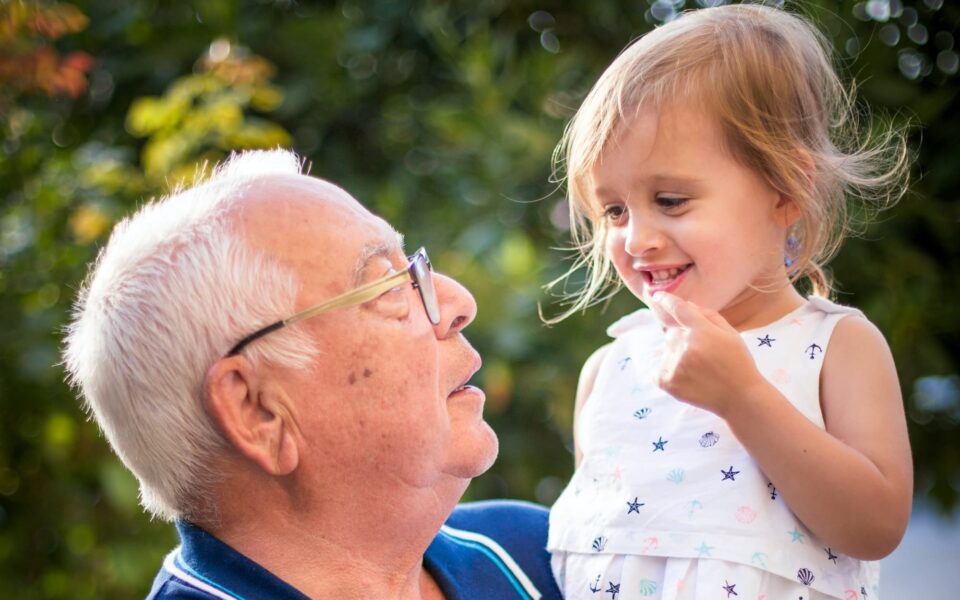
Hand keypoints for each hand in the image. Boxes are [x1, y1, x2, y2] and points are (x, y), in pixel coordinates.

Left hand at [651, 292, 764, 415]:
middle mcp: (687, 346)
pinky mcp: (669, 383)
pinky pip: (658, 371)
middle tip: (702, 354)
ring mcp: (676, 365)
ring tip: (699, 370)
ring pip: (666, 352)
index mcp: (703, 331)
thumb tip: (686, 304)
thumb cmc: (738, 363)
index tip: (657, 295)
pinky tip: (686, 379)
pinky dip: (668, 373)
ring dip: (677, 356)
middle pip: (671, 333)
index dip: (667, 300)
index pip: (679, 309)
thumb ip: (709, 316)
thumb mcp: (731, 334)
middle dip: (682, 339)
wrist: (740, 398)